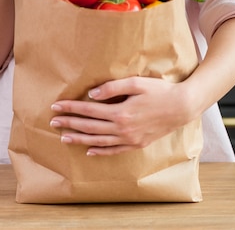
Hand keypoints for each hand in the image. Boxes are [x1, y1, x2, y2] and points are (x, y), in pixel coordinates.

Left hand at [50, 76, 194, 155]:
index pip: (88, 111)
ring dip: (79, 139)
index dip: (71, 108)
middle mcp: (122, 129)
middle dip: (69, 123)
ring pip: (98, 141)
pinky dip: (100, 151)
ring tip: (64, 137)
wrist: (182, 107)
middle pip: (89, 127)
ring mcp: (129, 139)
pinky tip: (89, 151)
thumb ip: (113, 87)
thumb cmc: (159, 91)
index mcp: (120, 112)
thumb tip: (92, 94)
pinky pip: (114, 151)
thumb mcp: (136, 83)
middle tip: (52, 122)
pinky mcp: (136, 144)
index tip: (56, 106)